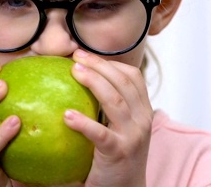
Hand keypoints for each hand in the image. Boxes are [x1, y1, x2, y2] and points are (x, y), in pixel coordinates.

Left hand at [64, 50, 152, 186]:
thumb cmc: (116, 155)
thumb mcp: (117, 127)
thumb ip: (104, 107)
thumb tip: (71, 81)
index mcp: (142, 111)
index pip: (133, 77)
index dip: (110, 62)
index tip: (85, 55)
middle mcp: (142, 120)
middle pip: (124, 83)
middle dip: (100, 65)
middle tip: (76, 57)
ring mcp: (132, 137)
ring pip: (116, 101)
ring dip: (95, 82)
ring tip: (75, 72)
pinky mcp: (119, 153)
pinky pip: (101, 135)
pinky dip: (85, 123)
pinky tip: (67, 116)